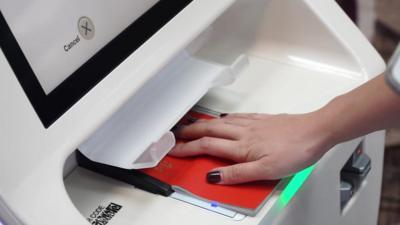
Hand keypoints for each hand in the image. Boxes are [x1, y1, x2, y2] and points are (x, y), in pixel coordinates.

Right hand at [170, 113, 331, 184]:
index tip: (176, 150)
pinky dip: (224, 117)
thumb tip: (214, 176)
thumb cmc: (296, 150)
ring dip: (204, 124)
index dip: (189, 149)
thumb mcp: (266, 170)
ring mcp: (253, 124)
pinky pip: (237, 117)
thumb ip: (238, 173)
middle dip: (190, 132)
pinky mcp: (262, 120)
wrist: (315, 131)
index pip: (208, 147)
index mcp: (242, 147)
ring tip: (193, 125)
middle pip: (210, 130)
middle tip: (177, 135)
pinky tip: (224, 118)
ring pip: (221, 122)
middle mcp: (244, 133)